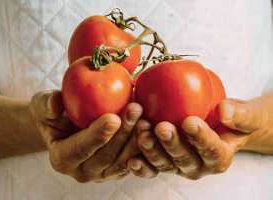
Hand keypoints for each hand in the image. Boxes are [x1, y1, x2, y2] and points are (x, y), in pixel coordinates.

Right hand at [29, 90, 142, 182]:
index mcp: (62, 158)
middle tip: (136, 109)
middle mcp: (83, 171)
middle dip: (123, 133)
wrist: (70, 123)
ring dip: (138, 140)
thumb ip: (46, 104)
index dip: (96, 136)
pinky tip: (153, 127)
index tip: (112, 118)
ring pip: (124, 161)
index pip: (80, 149)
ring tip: (147, 117)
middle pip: (106, 156)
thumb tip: (55, 104)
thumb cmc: (55, 113)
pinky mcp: (120, 169)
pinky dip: (145, 146)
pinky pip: (135, 161)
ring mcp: (104, 173)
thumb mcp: (42, 104)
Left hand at [128, 95, 272, 179]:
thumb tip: (225, 111)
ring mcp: (177, 165)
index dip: (201, 138)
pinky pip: (150, 167)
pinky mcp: (162, 162)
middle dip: (171, 143)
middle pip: (183, 158)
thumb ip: (240, 115)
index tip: (190, 122)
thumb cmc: (234, 121)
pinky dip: (141, 165)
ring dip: (151, 149)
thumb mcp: (247, 116)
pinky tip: (131, 158)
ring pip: (163, 162)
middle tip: (162, 127)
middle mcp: (197, 166)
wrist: (220, 126)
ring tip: (142, 130)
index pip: (211, 150)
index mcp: (219, 157)